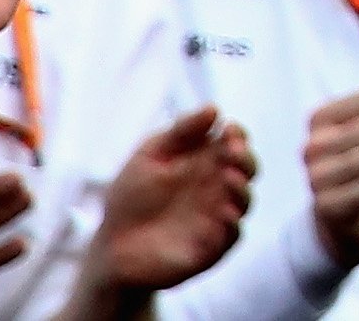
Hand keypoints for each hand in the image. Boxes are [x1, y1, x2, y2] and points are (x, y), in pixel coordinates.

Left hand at [96, 107, 257, 288]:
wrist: (111, 249)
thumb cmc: (130, 200)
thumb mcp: (149, 156)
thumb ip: (180, 132)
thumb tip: (214, 109)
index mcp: (205, 162)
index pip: (234, 143)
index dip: (237, 135)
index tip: (228, 129)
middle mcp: (216, 188)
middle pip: (246, 168)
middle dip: (245, 158)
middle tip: (232, 151)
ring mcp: (216, 217)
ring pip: (245, 200)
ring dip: (242, 188)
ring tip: (229, 178)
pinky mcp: (212, 247)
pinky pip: (233, 235)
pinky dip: (233, 223)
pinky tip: (224, 212)